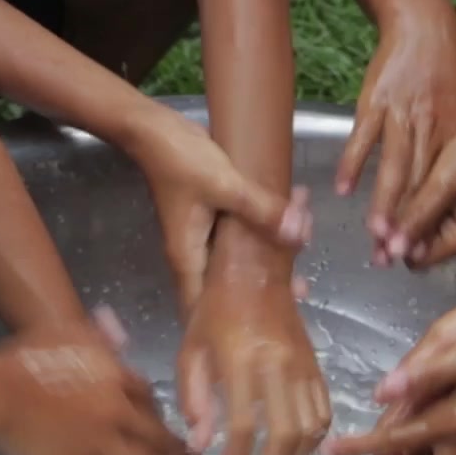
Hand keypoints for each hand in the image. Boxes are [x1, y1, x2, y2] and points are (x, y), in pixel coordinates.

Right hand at [0, 309, 236, 454]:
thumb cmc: (26, 358)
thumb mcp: (69, 333)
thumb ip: (96, 337)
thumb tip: (111, 327)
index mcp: (117, 379)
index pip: (151, 399)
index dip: (162, 419)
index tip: (170, 433)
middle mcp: (120, 414)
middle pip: (159, 439)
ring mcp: (103, 446)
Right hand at [126, 105, 312, 308]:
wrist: (155, 129)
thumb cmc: (181, 163)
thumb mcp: (225, 186)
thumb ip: (262, 210)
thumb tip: (298, 234)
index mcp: (189, 259)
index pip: (206, 308)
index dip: (232, 322)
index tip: (267, 325)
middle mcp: (193, 255)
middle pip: (226, 288)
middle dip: (259, 292)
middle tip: (298, 293)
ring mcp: (200, 236)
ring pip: (235, 262)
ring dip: (264, 263)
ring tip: (301, 267)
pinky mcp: (209, 219)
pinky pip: (237, 238)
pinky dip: (260, 237)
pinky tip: (288, 229)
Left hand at [179, 275, 330, 454]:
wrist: (256, 270)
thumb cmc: (215, 310)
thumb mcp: (191, 350)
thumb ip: (194, 398)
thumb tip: (200, 445)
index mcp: (240, 359)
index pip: (243, 422)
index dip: (236, 454)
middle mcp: (277, 365)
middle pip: (285, 431)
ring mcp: (302, 366)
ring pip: (311, 426)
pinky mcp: (317, 366)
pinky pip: (325, 410)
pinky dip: (315, 438)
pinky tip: (297, 449)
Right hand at [337, 9, 455, 259]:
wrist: (424, 26)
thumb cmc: (446, 73)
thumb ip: (453, 151)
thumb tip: (444, 191)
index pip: (443, 188)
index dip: (431, 222)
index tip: (422, 253)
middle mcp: (431, 129)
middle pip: (418, 185)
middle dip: (407, 225)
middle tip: (394, 258)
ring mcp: (402, 116)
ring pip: (393, 168)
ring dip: (384, 205)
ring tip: (375, 236)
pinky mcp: (376, 102)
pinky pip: (364, 139)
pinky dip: (353, 164)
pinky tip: (345, 190)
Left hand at [382, 93, 455, 269]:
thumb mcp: (445, 183)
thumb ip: (418, 217)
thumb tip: (392, 252)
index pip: (417, 258)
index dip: (394, 247)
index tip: (372, 230)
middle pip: (421, 245)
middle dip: (398, 234)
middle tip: (372, 215)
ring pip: (426, 226)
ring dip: (407, 218)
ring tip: (381, 200)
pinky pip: (436, 209)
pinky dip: (420, 204)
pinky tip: (404, 188)